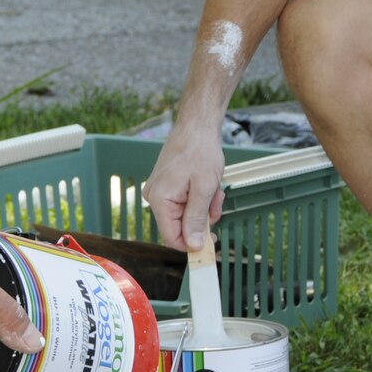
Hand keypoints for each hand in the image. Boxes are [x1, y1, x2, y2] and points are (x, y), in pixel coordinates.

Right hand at [144, 127, 225, 251]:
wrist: (197, 125)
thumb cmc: (200, 151)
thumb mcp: (203, 188)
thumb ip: (196, 219)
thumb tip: (192, 245)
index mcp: (159, 200)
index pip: (172, 237)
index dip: (193, 243)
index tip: (213, 239)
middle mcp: (155, 197)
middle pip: (180, 226)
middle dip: (202, 218)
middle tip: (216, 203)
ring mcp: (160, 190)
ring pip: (186, 214)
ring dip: (204, 207)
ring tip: (214, 190)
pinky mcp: (167, 185)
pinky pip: (185, 202)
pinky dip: (199, 198)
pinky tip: (208, 184)